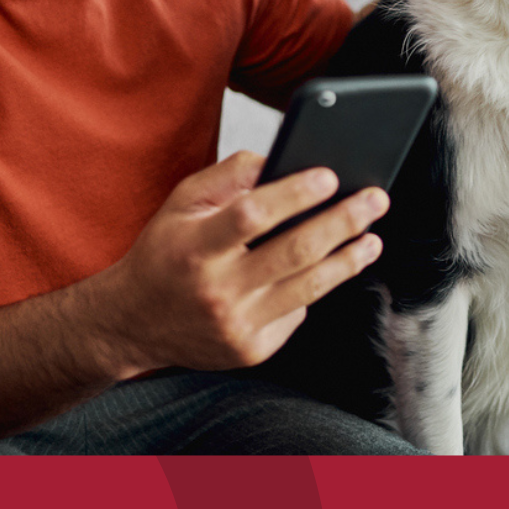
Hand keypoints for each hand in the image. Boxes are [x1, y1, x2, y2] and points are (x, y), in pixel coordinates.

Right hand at [100, 150, 387, 375]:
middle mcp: (217, 290)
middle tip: (374, 199)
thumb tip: (279, 159)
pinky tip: (329, 266)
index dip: (294, 194)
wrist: (135, 322)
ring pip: (309, 286)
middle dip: (342, 221)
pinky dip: (315, 284)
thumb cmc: (165, 251)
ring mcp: (238, 326)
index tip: (330, 175)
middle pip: (294, 252)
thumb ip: (228, 176)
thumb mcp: (181, 202)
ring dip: (349, 258)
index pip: (252, 216)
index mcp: (195, 247)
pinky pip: (297, 310)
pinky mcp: (253, 350)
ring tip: (372, 235)